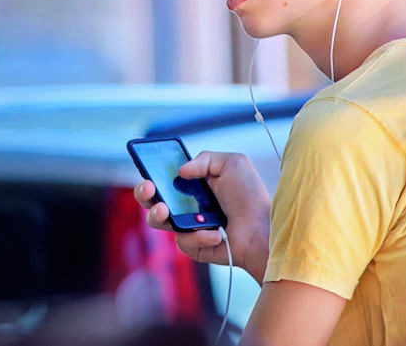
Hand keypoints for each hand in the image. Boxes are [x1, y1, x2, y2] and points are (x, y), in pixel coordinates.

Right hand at [133, 151, 271, 282]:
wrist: (262, 230)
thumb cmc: (250, 196)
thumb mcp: (232, 164)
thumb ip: (205, 158)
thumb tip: (180, 171)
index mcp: (194, 183)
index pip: (164, 177)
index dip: (151, 173)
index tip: (148, 171)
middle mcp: (186, 204)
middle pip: (151, 199)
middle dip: (143, 193)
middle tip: (149, 189)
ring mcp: (187, 225)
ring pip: (157, 220)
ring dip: (157, 214)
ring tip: (166, 210)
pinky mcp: (192, 246)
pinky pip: (182, 240)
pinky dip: (199, 235)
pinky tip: (216, 234)